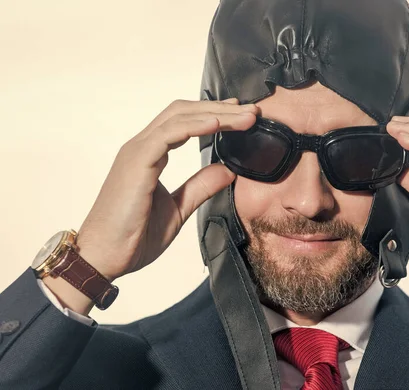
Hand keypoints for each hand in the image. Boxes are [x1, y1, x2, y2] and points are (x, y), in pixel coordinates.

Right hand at [73, 98, 257, 281]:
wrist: (104, 257)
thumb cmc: (132, 236)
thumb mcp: (179, 208)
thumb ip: (201, 186)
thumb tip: (228, 171)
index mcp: (150, 155)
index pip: (185, 122)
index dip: (214, 114)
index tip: (242, 116)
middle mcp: (142, 147)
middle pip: (184, 112)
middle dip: (221, 109)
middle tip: (252, 111)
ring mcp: (137, 152)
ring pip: (179, 117)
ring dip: (216, 114)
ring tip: (245, 116)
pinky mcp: (136, 162)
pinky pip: (168, 135)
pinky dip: (194, 126)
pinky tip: (217, 123)